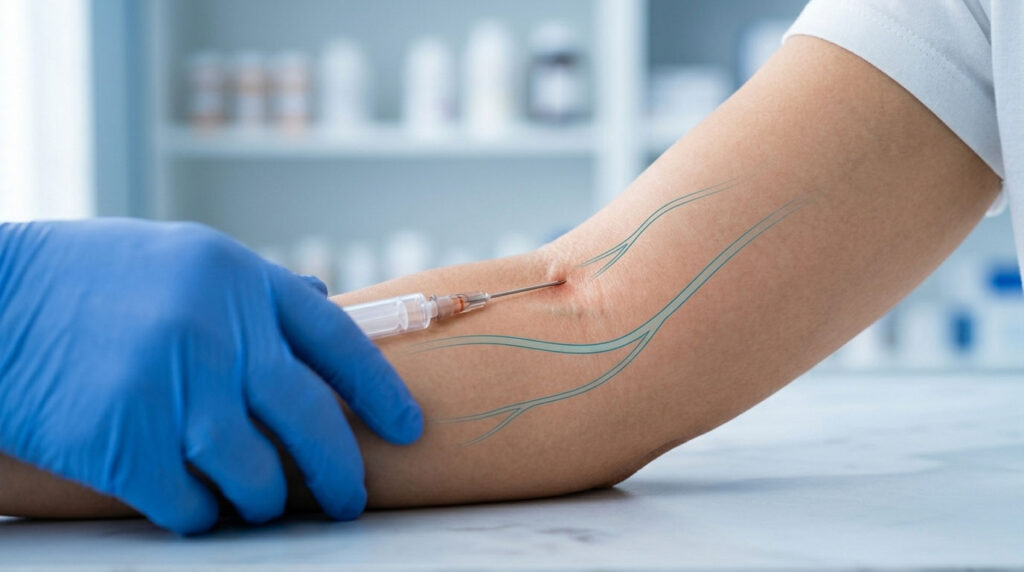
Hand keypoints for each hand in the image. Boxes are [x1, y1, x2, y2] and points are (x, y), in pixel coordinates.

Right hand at [0, 219, 421, 533]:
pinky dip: (202, 516)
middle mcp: (218, 333)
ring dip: (266, 501)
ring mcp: (173, 390)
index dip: (381, 392)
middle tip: (351, 499)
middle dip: (343, 473)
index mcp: (240, 280)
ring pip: (258, 476)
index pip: (339, 343)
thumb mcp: (184, 257)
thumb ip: (256, 289)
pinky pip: (193, 507)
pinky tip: (195, 507)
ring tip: (260, 502)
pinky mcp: (125, 445)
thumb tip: (325, 300)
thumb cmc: (91, 279)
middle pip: (312, 421)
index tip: (408, 428)